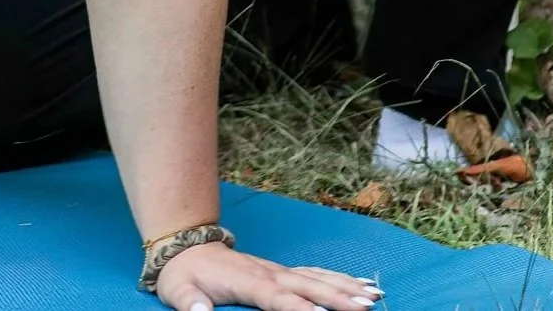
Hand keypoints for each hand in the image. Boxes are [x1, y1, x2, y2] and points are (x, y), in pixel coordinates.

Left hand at [157, 242, 383, 310]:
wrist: (185, 247)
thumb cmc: (184, 277)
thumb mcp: (178, 292)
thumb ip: (190, 303)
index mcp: (245, 281)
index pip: (275, 296)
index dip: (296, 305)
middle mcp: (267, 273)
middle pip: (306, 284)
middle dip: (336, 296)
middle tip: (366, 306)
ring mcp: (276, 270)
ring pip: (316, 277)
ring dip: (345, 287)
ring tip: (374, 296)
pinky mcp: (281, 271)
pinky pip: (314, 273)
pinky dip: (338, 278)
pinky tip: (360, 284)